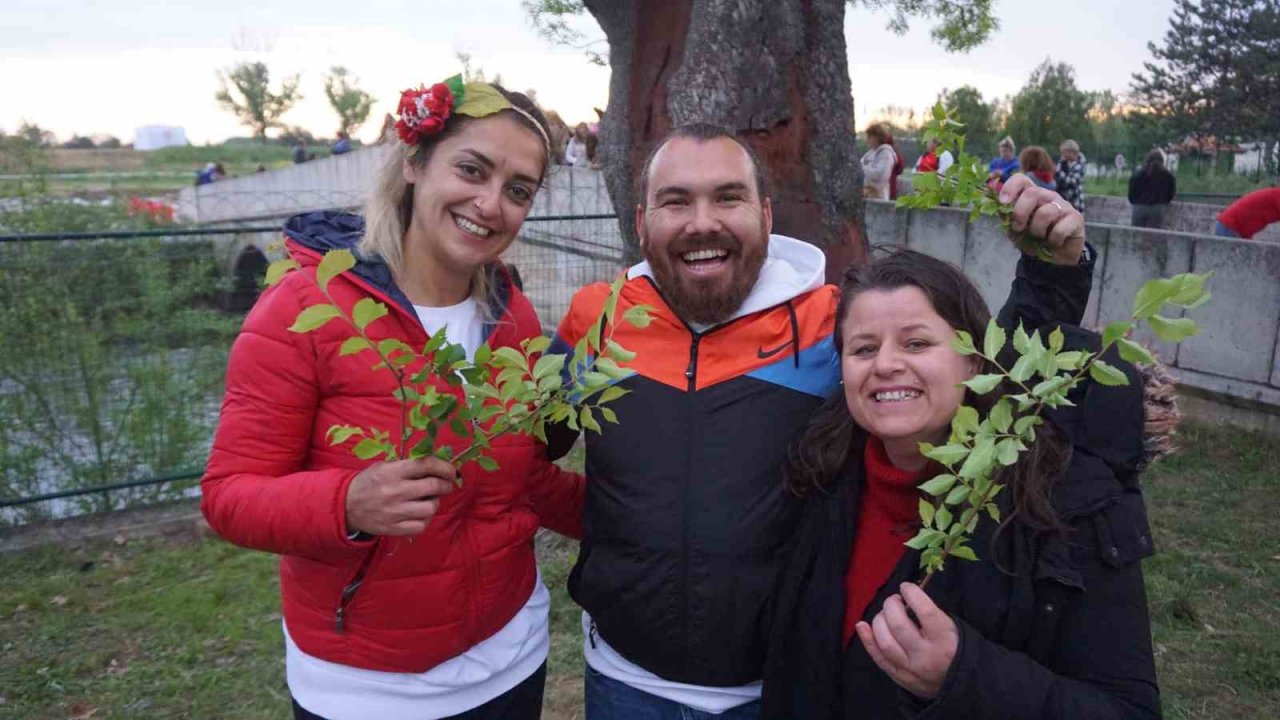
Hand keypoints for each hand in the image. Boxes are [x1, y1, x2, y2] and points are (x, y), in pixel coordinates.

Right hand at [344, 457, 456, 535]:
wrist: (345, 506)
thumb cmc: (369, 482)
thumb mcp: (384, 467)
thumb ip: (408, 466)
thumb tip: (437, 467)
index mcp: (392, 472)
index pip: (426, 465)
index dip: (444, 467)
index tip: (452, 471)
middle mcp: (394, 491)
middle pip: (433, 487)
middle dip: (446, 485)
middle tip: (446, 485)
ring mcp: (394, 512)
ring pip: (430, 508)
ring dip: (435, 503)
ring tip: (429, 500)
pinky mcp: (393, 528)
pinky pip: (421, 525)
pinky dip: (425, 519)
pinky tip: (420, 514)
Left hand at [855, 582, 957, 699]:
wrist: (957, 685)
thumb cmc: (954, 648)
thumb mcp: (953, 629)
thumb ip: (931, 614)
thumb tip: (906, 596)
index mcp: (945, 641)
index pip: (925, 612)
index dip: (912, 594)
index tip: (906, 587)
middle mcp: (926, 656)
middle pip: (899, 626)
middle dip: (891, 606)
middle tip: (894, 601)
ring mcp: (910, 669)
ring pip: (885, 642)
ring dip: (879, 621)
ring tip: (885, 614)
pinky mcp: (899, 677)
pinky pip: (878, 658)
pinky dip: (867, 639)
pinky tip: (862, 625)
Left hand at [999, 174, 1084, 264]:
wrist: (1052, 258)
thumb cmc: (1033, 239)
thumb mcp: (1014, 228)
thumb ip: (1006, 215)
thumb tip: (992, 202)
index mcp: (1032, 195)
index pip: (1021, 179)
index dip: (1010, 187)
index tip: (1003, 202)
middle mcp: (1048, 196)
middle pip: (1032, 193)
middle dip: (1020, 214)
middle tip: (1019, 228)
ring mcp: (1064, 206)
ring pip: (1046, 213)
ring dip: (1037, 230)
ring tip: (1040, 237)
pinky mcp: (1076, 219)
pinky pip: (1060, 229)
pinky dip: (1053, 240)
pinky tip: (1054, 242)